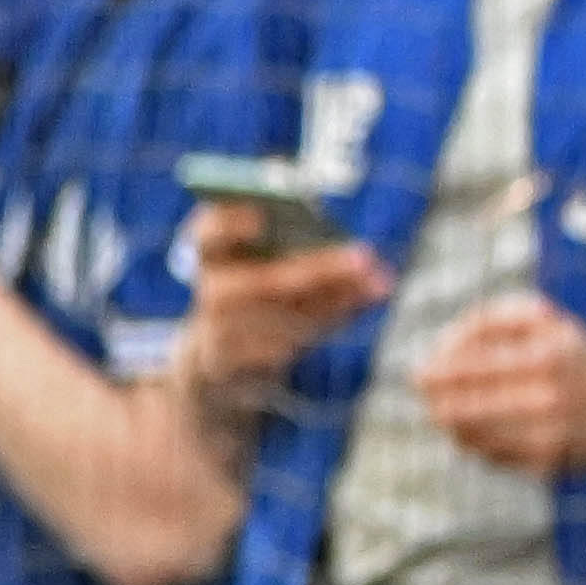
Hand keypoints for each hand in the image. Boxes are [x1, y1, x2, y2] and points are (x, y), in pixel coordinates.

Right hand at [185, 206, 390, 414]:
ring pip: (285, 318)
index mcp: (210, 255)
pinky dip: (329, 323)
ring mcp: (219, 333)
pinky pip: (289, 346)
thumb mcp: (262, 263)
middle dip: (318, 270)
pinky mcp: (238, 365)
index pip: (209, 234)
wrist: (216, 360)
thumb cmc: (252, 294)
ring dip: (335, 299)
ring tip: (376, 282)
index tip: (260, 219)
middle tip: (364, 257)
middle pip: (265, 282)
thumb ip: (299, 245)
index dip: (228, 225)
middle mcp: (211, 292)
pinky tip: (359, 305)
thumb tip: (355, 248)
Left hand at [412, 286, 585, 477]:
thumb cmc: (573, 354)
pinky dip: (471, 441)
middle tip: (423, 390)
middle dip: (434, 398)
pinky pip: (489, 455)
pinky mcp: (546, 464)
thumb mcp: (541, 321)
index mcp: (545, 359)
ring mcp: (547, 437)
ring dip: (448, 420)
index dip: (436, 372)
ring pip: (468, 435)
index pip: (467, 371)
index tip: (419, 371)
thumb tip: (443, 344)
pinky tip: (468, 427)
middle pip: (460, 408)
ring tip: (441, 408)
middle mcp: (547, 400)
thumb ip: (490, 319)